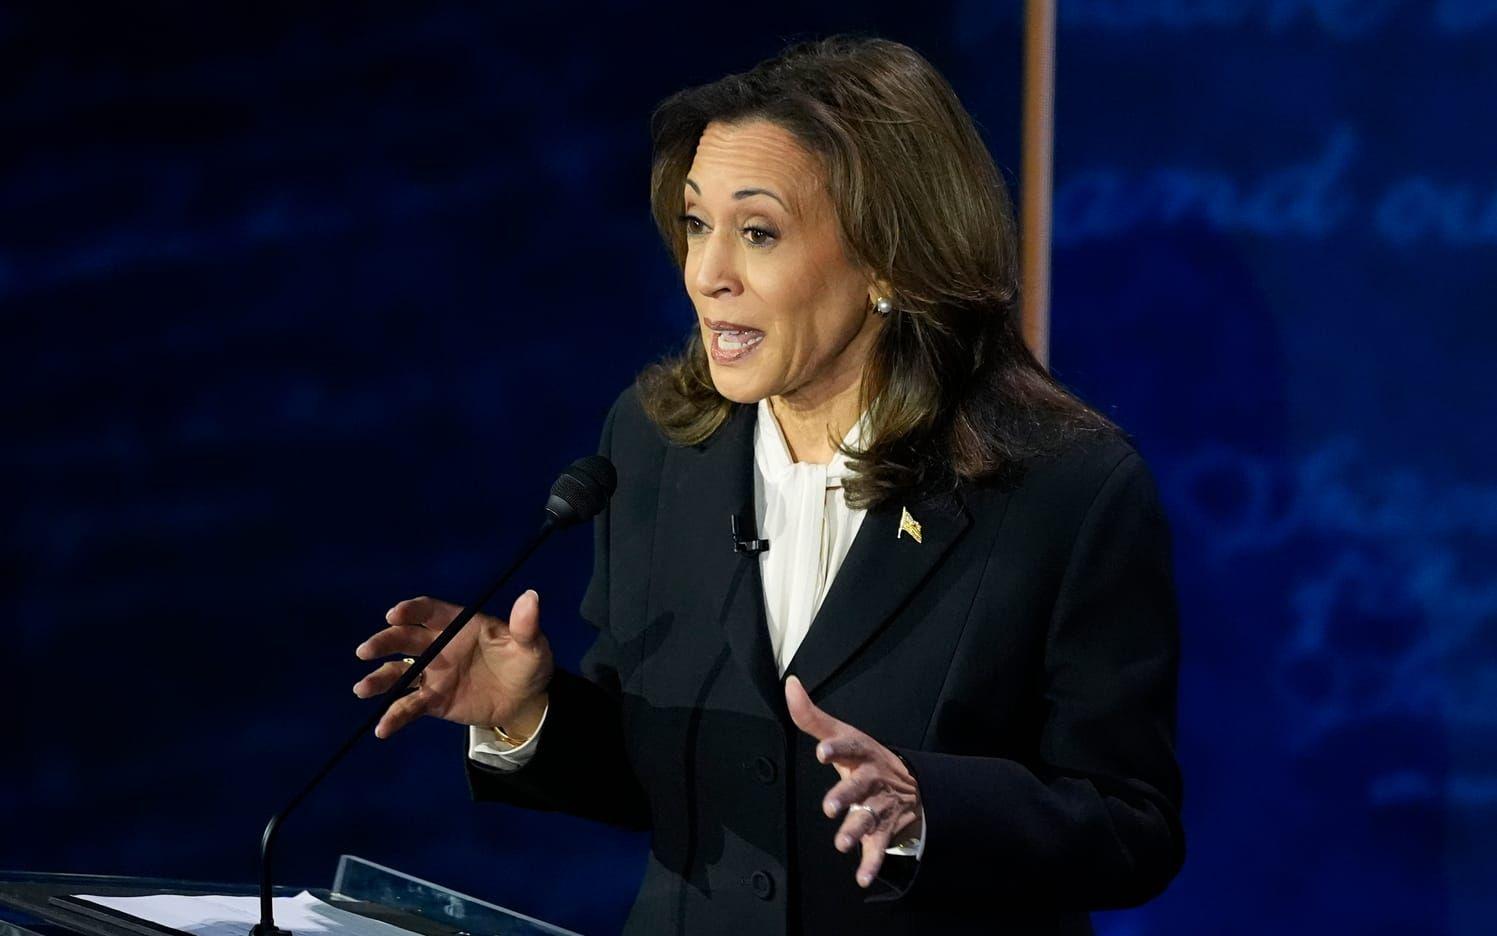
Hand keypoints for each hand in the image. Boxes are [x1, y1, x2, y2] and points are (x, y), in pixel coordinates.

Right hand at [353, 591, 552, 739]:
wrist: (526, 701)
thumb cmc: (527, 664)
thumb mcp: (532, 646)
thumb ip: (526, 625)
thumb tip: (531, 597)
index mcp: (459, 625)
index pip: (430, 611)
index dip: (412, 611)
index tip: (395, 614)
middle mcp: (440, 646)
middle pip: (405, 639)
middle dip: (385, 642)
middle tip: (367, 650)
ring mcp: (433, 674)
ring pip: (399, 673)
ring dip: (379, 679)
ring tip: (362, 689)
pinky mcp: (433, 701)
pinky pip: (409, 707)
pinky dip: (394, 717)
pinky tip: (382, 729)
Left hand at [785, 675, 921, 887]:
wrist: (913, 787)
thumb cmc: (865, 759)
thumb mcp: (844, 735)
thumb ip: (812, 716)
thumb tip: (790, 683)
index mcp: (862, 753)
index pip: (850, 746)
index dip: (837, 748)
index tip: (822, 752)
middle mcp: (872, 779)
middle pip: (859, 786)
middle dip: (845, 796)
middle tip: (830, 807)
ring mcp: (879, 806)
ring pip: (868, 818)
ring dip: (855, 831)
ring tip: (841, 843)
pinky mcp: (884, 830)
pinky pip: (878, 848)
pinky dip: (871, 864)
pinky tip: (861, 878)